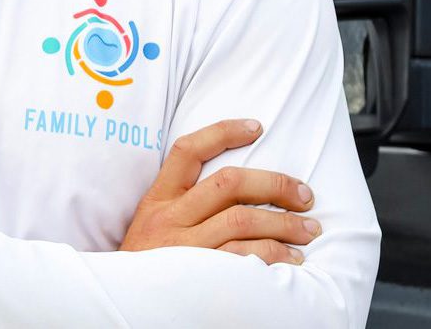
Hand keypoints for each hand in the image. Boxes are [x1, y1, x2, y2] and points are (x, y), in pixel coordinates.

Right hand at [120, 119, 320, 265]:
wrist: (122, 303)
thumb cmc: (145, 261)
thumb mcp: (153, 222)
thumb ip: (183, 202)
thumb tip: (238, 185)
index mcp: (158, 197)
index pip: (188, 150)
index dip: (223, 132)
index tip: (256, 127)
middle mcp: (169, 217)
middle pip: (228, 184)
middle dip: (274, 184)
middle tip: (305, 195)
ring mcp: (183, 248)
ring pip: (241, 222)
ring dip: (284, 225)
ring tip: (308, 230)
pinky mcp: (197, 278)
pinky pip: (241, 261)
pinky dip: (272, 257)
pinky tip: (291, 261)